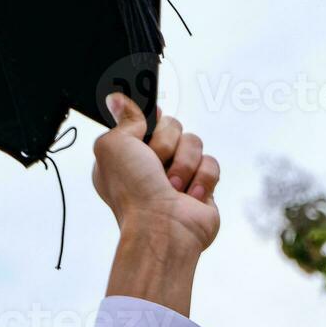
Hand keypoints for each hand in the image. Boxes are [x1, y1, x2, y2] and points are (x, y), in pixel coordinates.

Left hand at [92, 93, 220, 315]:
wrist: (162, 228)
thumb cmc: (133, 190)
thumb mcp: (114, 145)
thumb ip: (123, 119)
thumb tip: (116, 98)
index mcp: (126, 152)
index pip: (144, 119)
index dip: (151, 117)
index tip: (152, 117)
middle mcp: (151, 162)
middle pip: (173, 125)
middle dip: (166, 143)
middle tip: (156, 163)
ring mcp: (178, 173)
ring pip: (194, 142)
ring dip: (183, 163)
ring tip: (172, 185)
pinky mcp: (202, 185)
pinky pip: (212, 162)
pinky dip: (202, 179)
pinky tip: (188, 196)